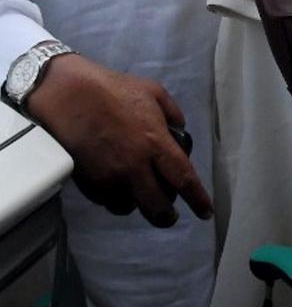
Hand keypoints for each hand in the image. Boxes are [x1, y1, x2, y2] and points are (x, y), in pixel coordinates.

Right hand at [25, 53, 212, 227]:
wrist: (70, 96)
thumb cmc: (114, 90)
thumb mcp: (154, 92)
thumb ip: (172, 114)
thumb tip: (178, 132)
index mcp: (156, 142)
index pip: (184, 179)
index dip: (198, 200)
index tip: (206, 213)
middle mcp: (135, 166)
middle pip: (157, 207)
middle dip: (167, 217)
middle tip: (170, 215)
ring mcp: (110, 178)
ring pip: (131, 208)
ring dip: (139, 205)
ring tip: (140, 194)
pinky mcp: (89, 184)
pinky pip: (108, 201)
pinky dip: (116, 198)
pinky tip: (117, 184)